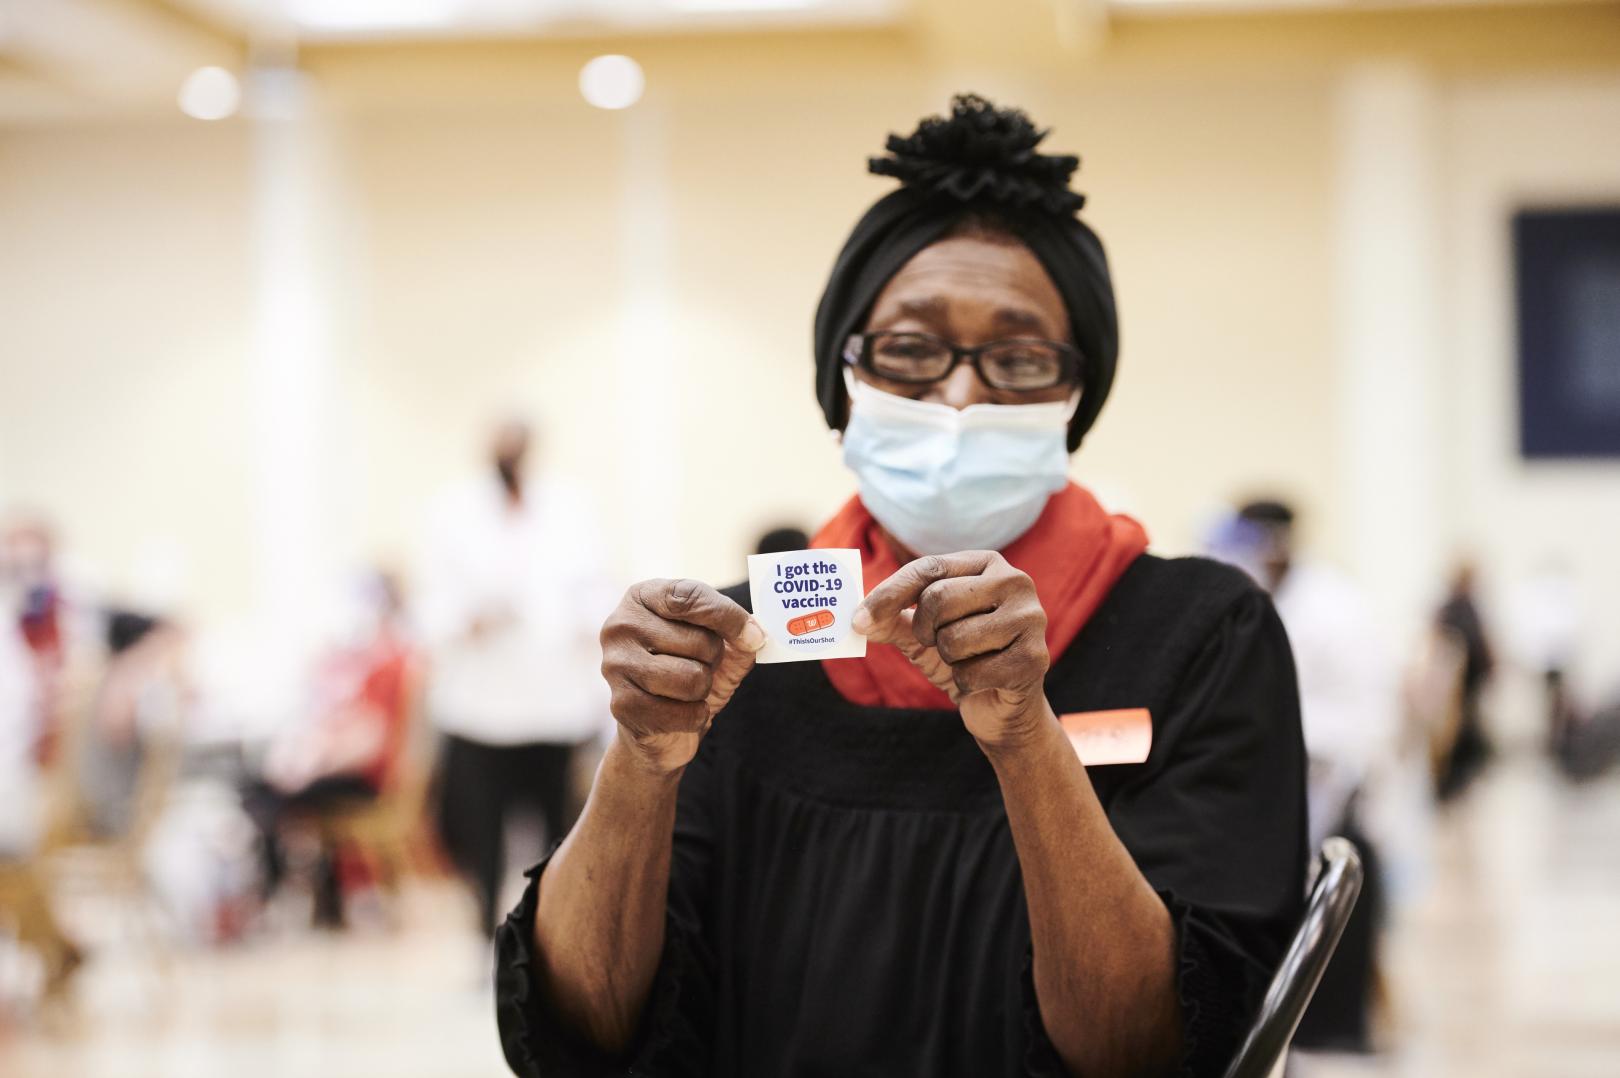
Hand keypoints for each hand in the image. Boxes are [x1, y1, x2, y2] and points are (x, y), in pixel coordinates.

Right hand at [600, 579, 765, 774]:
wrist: (661, 725)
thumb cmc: (687, 668)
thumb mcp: (717, 640)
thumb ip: (739, 630)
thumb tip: (755, 636)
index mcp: (642, 597)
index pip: (689, 597)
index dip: (728, 617)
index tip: (753, 636)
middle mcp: (620, 625)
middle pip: (698, 640)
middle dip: (713, 659)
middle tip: (698, 665)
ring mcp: (615, 665)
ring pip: (692, 678)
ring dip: (703, 689)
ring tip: (688, 688)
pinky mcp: (622, 705)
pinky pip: (684, 712)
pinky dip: (695, 716)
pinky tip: (679, 712)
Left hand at [853, 551, 1054, 750]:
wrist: (1002, 707)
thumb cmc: (963, 657)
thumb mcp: (922, 633)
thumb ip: (891, 619)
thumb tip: (857, 620)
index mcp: (987, 564)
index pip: (929, 568)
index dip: (889, 593)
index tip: (858, 619)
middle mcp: (1015, 582)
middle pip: (938, 599)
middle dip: (926, 631)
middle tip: (938, 644)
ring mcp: (1031, 619)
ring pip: (954, 639)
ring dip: (949, 660)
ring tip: (969, 660)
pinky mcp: (1035, 659)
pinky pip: (972, 673)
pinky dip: (966, 683)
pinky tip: (985, 680)